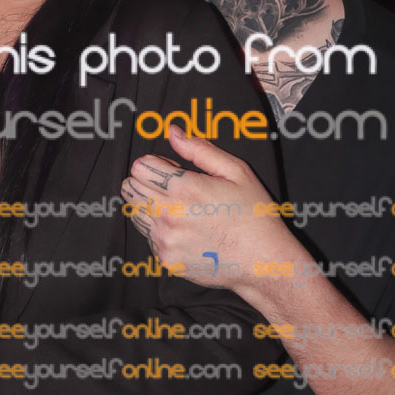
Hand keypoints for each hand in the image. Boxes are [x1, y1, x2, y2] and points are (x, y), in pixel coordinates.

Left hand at [120, 124, 307, 302]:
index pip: (139, 167)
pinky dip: (160, 230)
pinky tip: (186, 230)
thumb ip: (199, 149)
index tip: (174, 170)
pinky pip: (148, 237)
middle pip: (129, 188)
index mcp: (184, 189)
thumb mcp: (236, 172)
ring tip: (181, 210)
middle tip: (174, 188)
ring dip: (150, 206)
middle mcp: (168, 215)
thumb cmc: (254, 214)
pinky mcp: (167, 259)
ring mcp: (165, 240)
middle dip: (147, 182)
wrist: (264, 262)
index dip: (156, 164)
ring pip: (135, 213)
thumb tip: (172, 132)